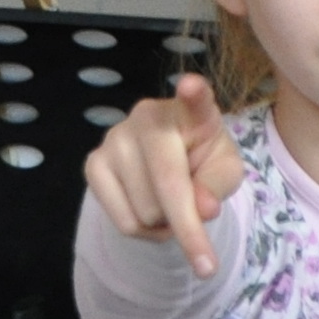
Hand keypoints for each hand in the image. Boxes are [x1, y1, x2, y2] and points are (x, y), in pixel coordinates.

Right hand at [81, 73, 248, 277]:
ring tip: (169, 204)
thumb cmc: (203, 160)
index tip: (192, 86)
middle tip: (191, 205)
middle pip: (167, 189)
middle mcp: (145, 115)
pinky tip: (150, 212)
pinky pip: (124, 222)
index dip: (194, 93)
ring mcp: (113, 138)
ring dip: (164, 224)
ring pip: (145, 213)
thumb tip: (203, 209)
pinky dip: (144, 232)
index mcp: (189, 111)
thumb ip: (218, 186)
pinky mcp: (93, 164)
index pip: (194, 99)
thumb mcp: (225, 171)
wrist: (172, 163)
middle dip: (185, 217)